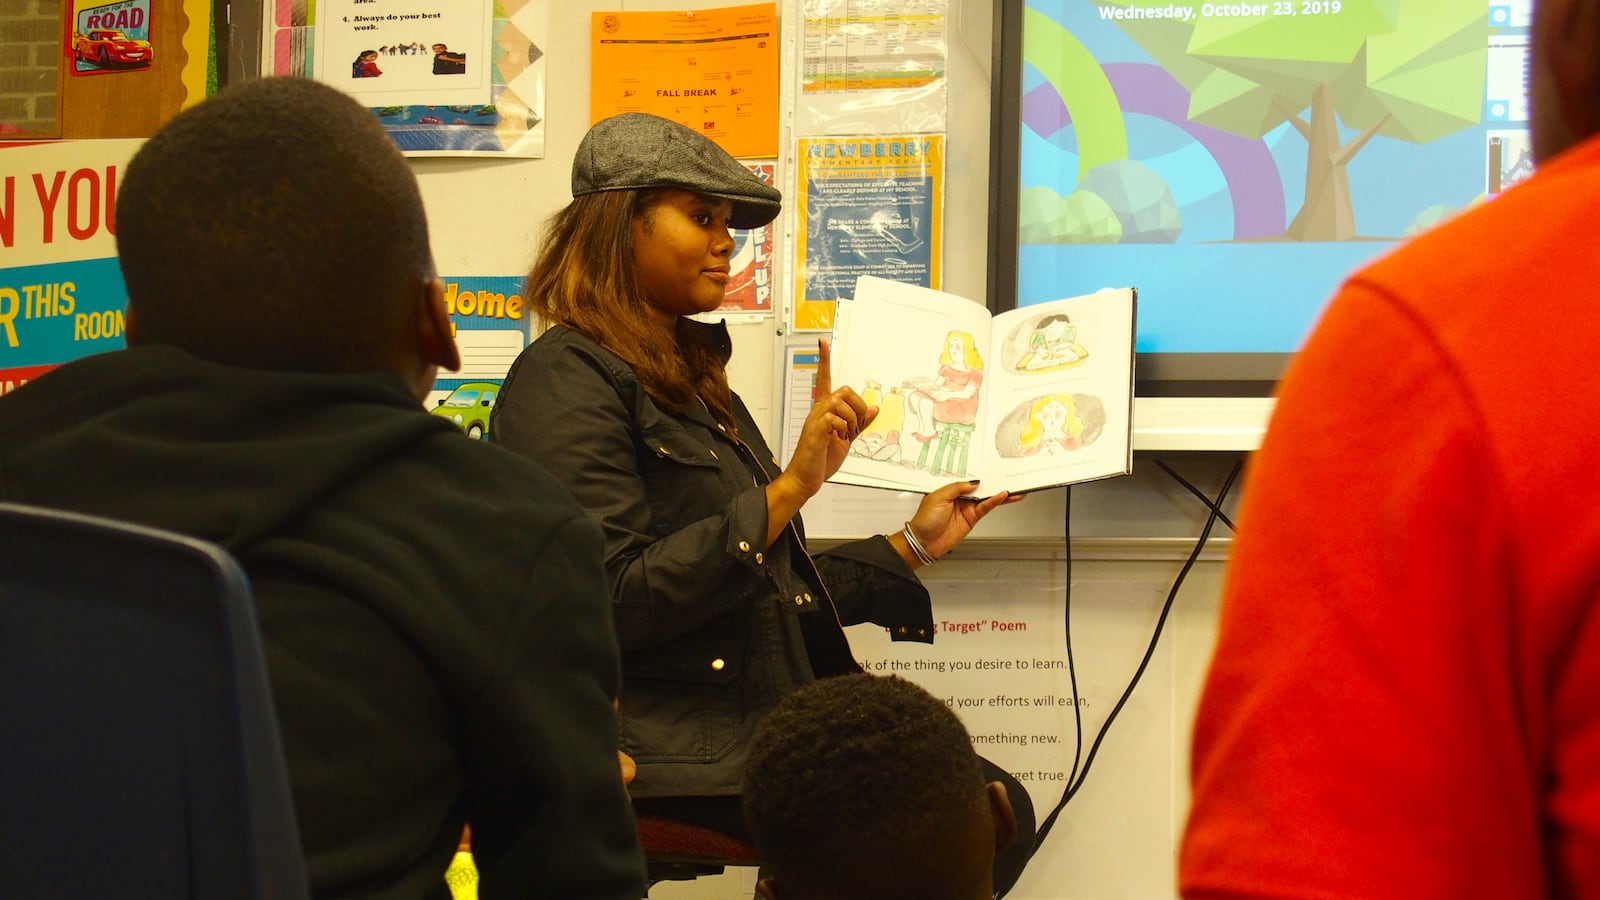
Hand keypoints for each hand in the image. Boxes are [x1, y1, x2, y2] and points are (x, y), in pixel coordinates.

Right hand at [778, 338, 876, 499]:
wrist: (805, 479)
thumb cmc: (821, 460)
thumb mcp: (846, 440)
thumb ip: (860, 423)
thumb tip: (874, 408)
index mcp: (825, 411)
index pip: (825, 380)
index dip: (824, 361)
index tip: (822, 342)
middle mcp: (818, 412)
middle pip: (843, 390)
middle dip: (857, 407)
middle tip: (854, 428)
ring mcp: (815, 420)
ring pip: (841, 402)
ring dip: (852, 421)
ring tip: (846, 437)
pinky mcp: (815, 432)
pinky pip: (835, 419)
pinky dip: (844, 429)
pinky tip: (839, 439)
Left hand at [907, 481, 1022, 558]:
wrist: (924, 542)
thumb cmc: (924, 520)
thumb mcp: (938, 497)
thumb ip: (957, 488)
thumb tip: (973, 483)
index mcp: (949, 490)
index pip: (968, 480)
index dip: (980, 476)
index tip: (991, 470)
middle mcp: (959, 498)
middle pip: (980, 488)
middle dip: (993, 483)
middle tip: (1007, 477)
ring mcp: (966, 508)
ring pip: (986, 498)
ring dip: (999, 493)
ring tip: (1012, 488)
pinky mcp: (971, 519)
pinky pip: (985, 508)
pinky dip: (995, 502)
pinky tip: (1003, 496)